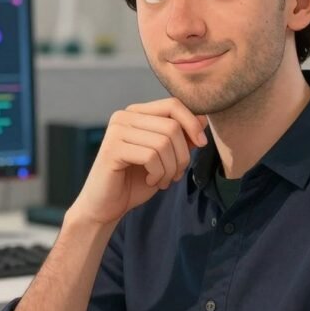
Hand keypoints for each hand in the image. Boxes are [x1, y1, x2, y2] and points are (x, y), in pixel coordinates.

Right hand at [67, 98, 207, 226]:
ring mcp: (116, 131)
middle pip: (172, 126)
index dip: (192, 123)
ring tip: (164, 180)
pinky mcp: (112, 149)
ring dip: (171, 168)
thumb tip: (203, 118)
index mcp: (136, 112)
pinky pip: (151, 156)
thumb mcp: (166, 156)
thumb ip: (180, 137)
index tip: (201, 144)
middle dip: (182, 154)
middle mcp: (124, 116)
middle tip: (177, 174)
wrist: (106, 206)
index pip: (173, 104)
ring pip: (163, 142)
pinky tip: (150, 180)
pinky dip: (158, 173)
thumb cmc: (136, 180)